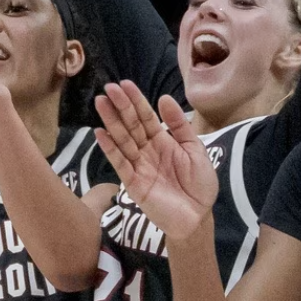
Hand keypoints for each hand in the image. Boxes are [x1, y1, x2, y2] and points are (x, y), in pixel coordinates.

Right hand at [93, 81, 217, 240]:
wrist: (199, 216)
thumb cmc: (199, 184)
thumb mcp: (194, 149)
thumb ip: (179, 125)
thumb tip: (164, 98)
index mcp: (162, 141)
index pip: (145, 117)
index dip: (136, 101)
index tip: (124, 84)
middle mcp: (147, 150)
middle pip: (131, 125)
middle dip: (120, 107)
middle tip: (108, 88)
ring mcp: (138, 166)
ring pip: (122, 140)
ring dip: (111, 122)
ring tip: (100, 103)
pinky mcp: (133, 183)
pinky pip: (120, 163)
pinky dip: (110, 149)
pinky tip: (100, 133)